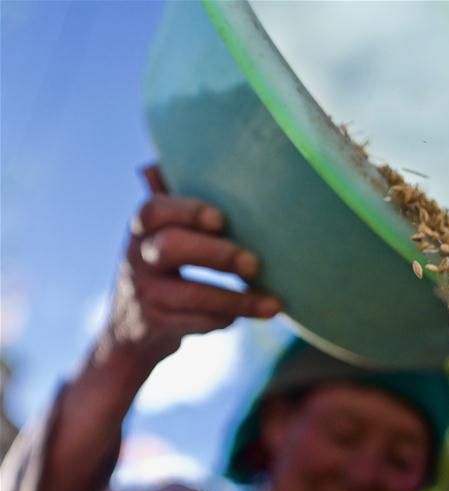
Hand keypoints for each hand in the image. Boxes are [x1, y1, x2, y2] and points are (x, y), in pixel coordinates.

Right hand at [103, 165, 281, 360]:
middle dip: (218, 255)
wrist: (132, 333)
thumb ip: (172, 201)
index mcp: (143, 228)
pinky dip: (225, 319)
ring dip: (235, 298)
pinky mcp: (158, 325)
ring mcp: (146, 294)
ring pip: (190, 294)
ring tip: (273, 304)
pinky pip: (197, 322)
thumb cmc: (164, 271)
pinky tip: (251, 315)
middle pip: (172, 249)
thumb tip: (176, 155)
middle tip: (255, 263)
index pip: (154, 210)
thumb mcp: (161, 234)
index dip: (187, 210)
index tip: (221, 218)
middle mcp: (137, 258)